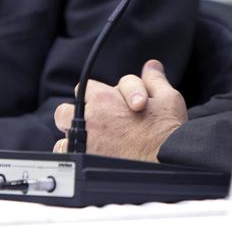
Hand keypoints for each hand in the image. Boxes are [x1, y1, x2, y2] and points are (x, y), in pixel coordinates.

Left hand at [53, 59, 186, 160]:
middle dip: (75, 115)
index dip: (95, 95)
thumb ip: (154, 80)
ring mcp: (86, 143)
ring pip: (64, 138)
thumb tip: (151, 66)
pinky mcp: (86, 163)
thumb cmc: (166, 133)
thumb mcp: (167, 99)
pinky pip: (68, 157)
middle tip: (92, 123)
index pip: (85, 88)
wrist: (166, 166)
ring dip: (76, 138)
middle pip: (64, 112)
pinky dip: (75, 157)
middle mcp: (90, 120)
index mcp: (105, 99)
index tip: (104, 103)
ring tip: (93, 144)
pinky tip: (89, 158)